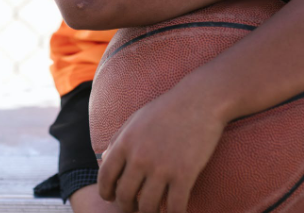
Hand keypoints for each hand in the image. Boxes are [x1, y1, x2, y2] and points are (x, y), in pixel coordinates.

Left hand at [97, 87, 225, 212]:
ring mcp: (162, 168)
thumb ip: (118, 140)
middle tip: (135, 207)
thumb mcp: (136, 120)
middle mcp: (140, 157)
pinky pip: (175, 207)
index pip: (105, 177)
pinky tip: (175, 212)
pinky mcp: (185, 175)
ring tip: (154, 210)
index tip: (111, 198)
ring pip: (147, 207)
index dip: (106, 192)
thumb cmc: (167, 109)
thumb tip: (103, 160)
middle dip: (127, 207)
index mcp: (125, 143)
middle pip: (124, 196)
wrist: (200, 100)